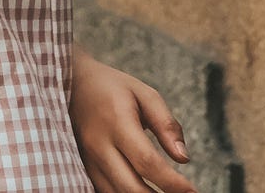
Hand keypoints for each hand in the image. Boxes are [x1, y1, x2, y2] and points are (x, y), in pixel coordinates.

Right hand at [70, 49, 195, 192]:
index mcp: (116, 121)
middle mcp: (99, 144)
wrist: (72, 83)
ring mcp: (88, 159)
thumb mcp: (143, 93)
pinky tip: (143, 192)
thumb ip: (165, 124)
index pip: (147, 162)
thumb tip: (183, 158)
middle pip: (132, 188)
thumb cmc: (113, 87)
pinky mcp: (84, 168)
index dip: (173, 183)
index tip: (193, 191)